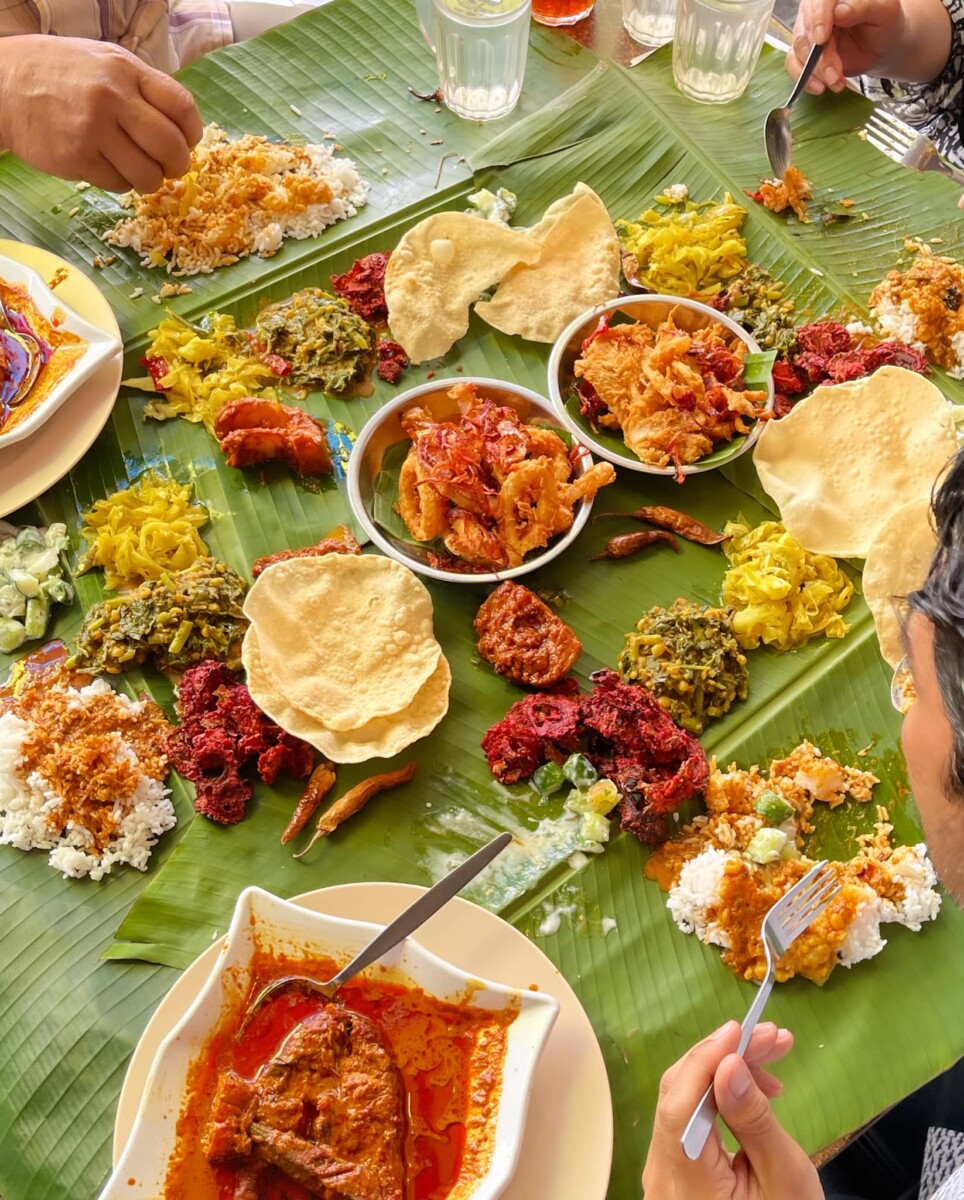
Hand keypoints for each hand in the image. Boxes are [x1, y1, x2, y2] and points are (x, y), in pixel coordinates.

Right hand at [0, 36, 201, 192]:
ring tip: (139, 170)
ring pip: (147, 175)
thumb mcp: (105, 61)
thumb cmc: (61, 73)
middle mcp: (112, 99)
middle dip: (178, 165)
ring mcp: (93, 131)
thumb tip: (182, 126)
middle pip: (171, 147)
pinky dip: (121, 183)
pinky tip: (108, 166)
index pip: (181, 106)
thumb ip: (144, 88)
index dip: (192, 132)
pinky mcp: (77, 159)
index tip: (187, 141)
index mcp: (126, 70)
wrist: (2, 84)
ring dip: (151, 180)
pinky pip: (118, 184)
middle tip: (170, 167)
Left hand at [642, 1021, 823, 1199]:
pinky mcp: (675, 1171)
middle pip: (680, 1095)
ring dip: (725, 1071)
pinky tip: (755, 1087)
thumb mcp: (785, 1178)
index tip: (740, 1029)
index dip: (707, 1058)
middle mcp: (661, 1175)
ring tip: (773, 1058)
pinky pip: (689, 1121)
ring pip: (685, 1102)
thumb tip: (729, 1064)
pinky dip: (718, 1097)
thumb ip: (753, 1120)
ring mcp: (664, 1174)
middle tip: (772, 1038)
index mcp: (686, 1181)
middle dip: (724, 1056)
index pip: (681, 1102)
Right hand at [785, 0, 951, 94]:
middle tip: (834, 73)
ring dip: (816, 71)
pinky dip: (805, 78)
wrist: (881, 44)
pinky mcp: (805, 52)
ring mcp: (808, 31)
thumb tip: (839, 11)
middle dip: (819, 57)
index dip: (818, 20)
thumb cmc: (884, 22)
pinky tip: (819, 86)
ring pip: (800, 50)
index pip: (819, 2)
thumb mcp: (884, 10)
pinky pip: (794, 64)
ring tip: (836, 81)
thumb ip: (863, 7)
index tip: (822, 39)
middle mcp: (816, 10)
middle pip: (806, 31)